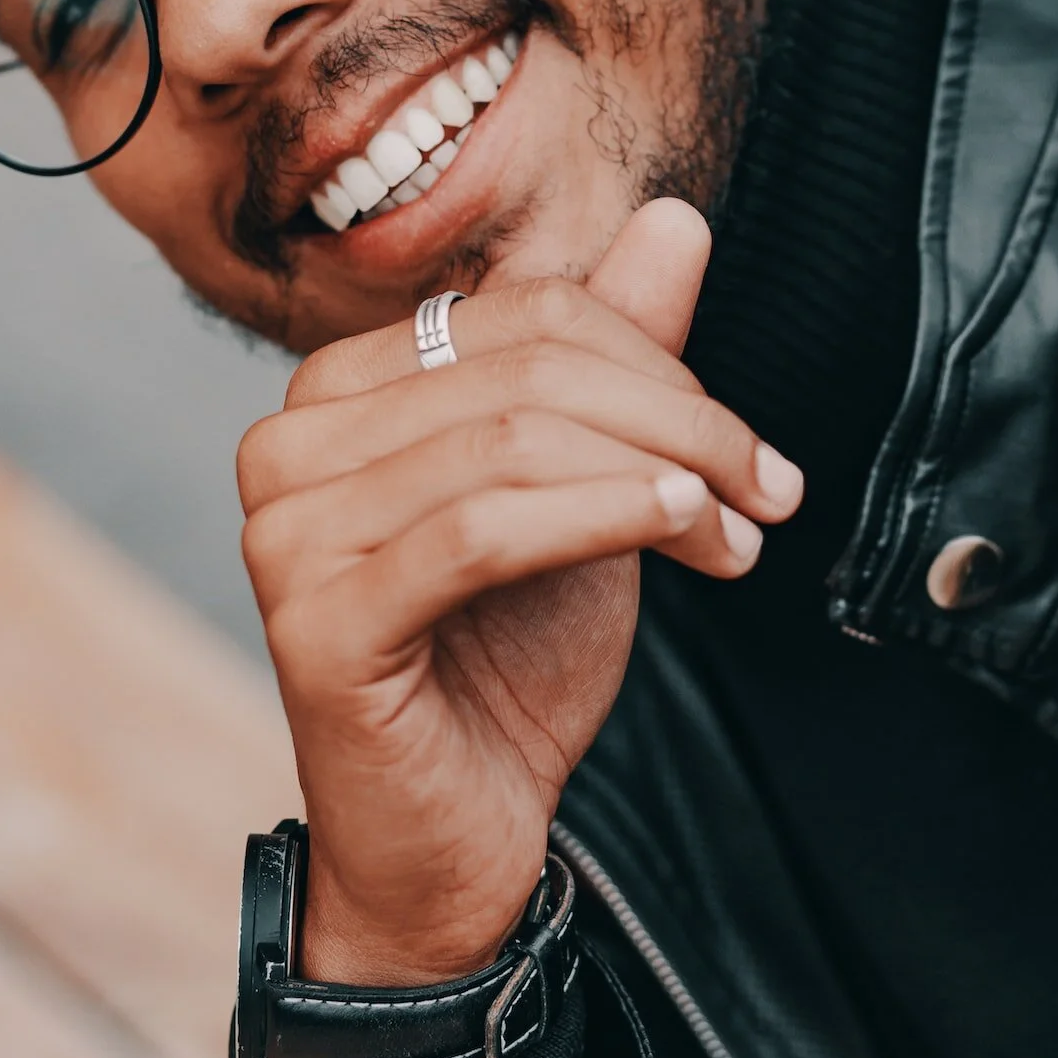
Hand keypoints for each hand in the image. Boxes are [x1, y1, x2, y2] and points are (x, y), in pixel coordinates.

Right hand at [236, 198, 801, 1057]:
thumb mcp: (588, 486)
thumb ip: (618, 355)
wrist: (458, 840)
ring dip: (661, 478)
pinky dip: (603, 518)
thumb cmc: (511, 660)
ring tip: (738, 535)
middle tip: (771, 493)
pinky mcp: (313, 620)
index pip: (527, 314)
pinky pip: (482, 529)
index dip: (660, 364)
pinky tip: (684, 534)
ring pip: (510, 441)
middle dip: (679, 423)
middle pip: (525, 370)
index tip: (753, 454)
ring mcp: (285, 531)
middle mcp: (289, 440)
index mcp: (344, 389)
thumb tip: (679, 216)